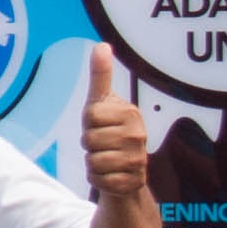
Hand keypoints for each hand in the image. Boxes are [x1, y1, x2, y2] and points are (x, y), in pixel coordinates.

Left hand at [79, 45, 149, 199]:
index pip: (90, 116)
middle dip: (89, 144)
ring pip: (92, 161)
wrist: (125, 171)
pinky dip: (97, 179)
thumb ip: (100, 75)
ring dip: (92, 162)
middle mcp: (138, 135)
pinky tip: (109, 175)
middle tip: (103, 144)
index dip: (88, 123)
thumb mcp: (100, 103)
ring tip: (106, 159)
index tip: (100, 124)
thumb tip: (101, 45)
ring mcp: (138, 159)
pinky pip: (97, 179)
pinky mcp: (132, 182)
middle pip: (89, 139)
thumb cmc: (108, 132)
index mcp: (131, 113)